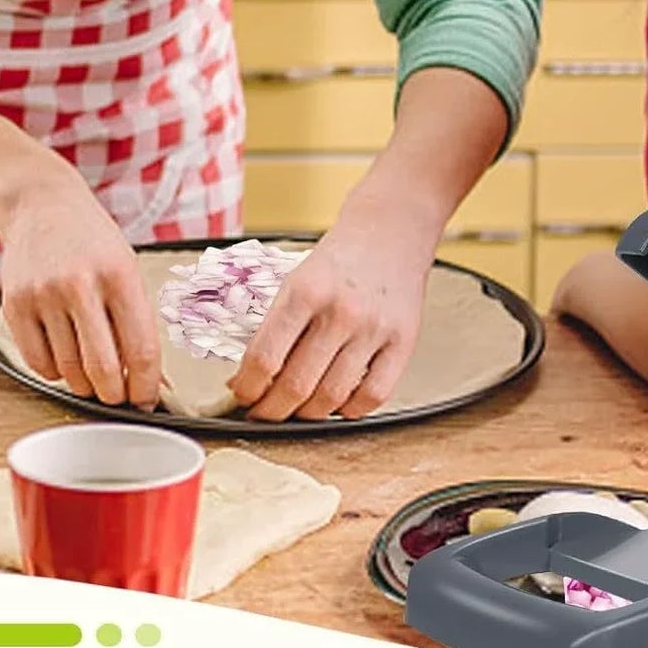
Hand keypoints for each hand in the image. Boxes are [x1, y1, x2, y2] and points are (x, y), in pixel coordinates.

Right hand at [0, 170, 162, 408]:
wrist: (41, 206)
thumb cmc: (93, 243)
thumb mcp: (127, 268)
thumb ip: (137, 320)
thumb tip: (147, 378)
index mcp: (120, 275)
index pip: (141, 349)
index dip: (145, 386)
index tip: (146, 400)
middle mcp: (81, 284)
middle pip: (102, 368)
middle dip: (114, 394)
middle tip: (117, 395)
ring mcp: (44, 295)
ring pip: (69, 371)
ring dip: (84, 383)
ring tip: (91, 369)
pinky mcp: (14, 305)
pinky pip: (38, 364)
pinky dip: (55, 371)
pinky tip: (64, 355)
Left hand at [228, 212, 432, 421]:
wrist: (390, 231)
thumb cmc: (338, 261)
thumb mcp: (295, 281)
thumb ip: (275, 328)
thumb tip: (249, 380)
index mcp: (304, 292)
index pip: (264, 358)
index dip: (248, 389)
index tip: (244, 396)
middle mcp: (340, 311)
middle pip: (296, 386)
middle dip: (272, 410)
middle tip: (265, 412)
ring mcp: (374, 329)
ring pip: (332, 398)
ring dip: (308, 415)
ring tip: (298, 410)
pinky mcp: (403, 342)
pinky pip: (374, 396)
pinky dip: (350, 411)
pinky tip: (339, 403)